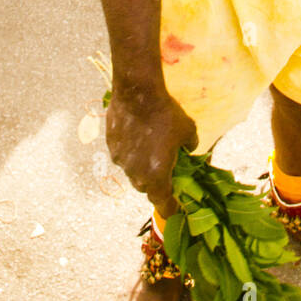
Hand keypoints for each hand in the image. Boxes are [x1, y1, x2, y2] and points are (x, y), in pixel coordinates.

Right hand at [105, 83, 197, 217]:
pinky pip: (123, 155)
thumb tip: (188, 150)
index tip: (176, 206)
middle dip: (157, 181)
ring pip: (133, 171)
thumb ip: (190, 148)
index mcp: (156, 177)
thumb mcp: (189, 132)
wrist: (137, 92)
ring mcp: (120, 161)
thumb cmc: (167, 115)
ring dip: (142, 165)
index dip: (171, 208)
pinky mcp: (110, 146)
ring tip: (151, 145)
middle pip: (147, 188)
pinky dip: (131, 150)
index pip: (163, 205)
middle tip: (166, 167)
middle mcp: (135, 174)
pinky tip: (137, 133)